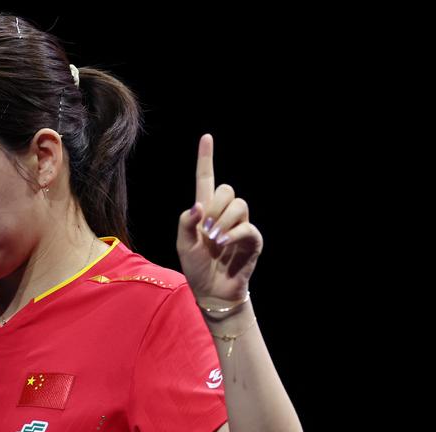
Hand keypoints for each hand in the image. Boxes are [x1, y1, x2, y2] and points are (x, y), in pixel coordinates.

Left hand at [177, 133, 262, 303]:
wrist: (211, 290)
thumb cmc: (196, 267)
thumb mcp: (183, 245)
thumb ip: (186, 223)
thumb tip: (199, 206)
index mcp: (205, 211)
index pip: (206, 179)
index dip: (206, 158)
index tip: (206, 137)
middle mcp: (224, 214)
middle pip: (227, 189)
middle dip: (215, 207)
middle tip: (207, 231)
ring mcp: (240, 226)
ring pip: (239, 205)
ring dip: (224, 221)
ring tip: (215, 240)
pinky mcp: (252, 240)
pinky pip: (247, 227)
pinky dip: (234, 235)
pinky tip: (225, 245)